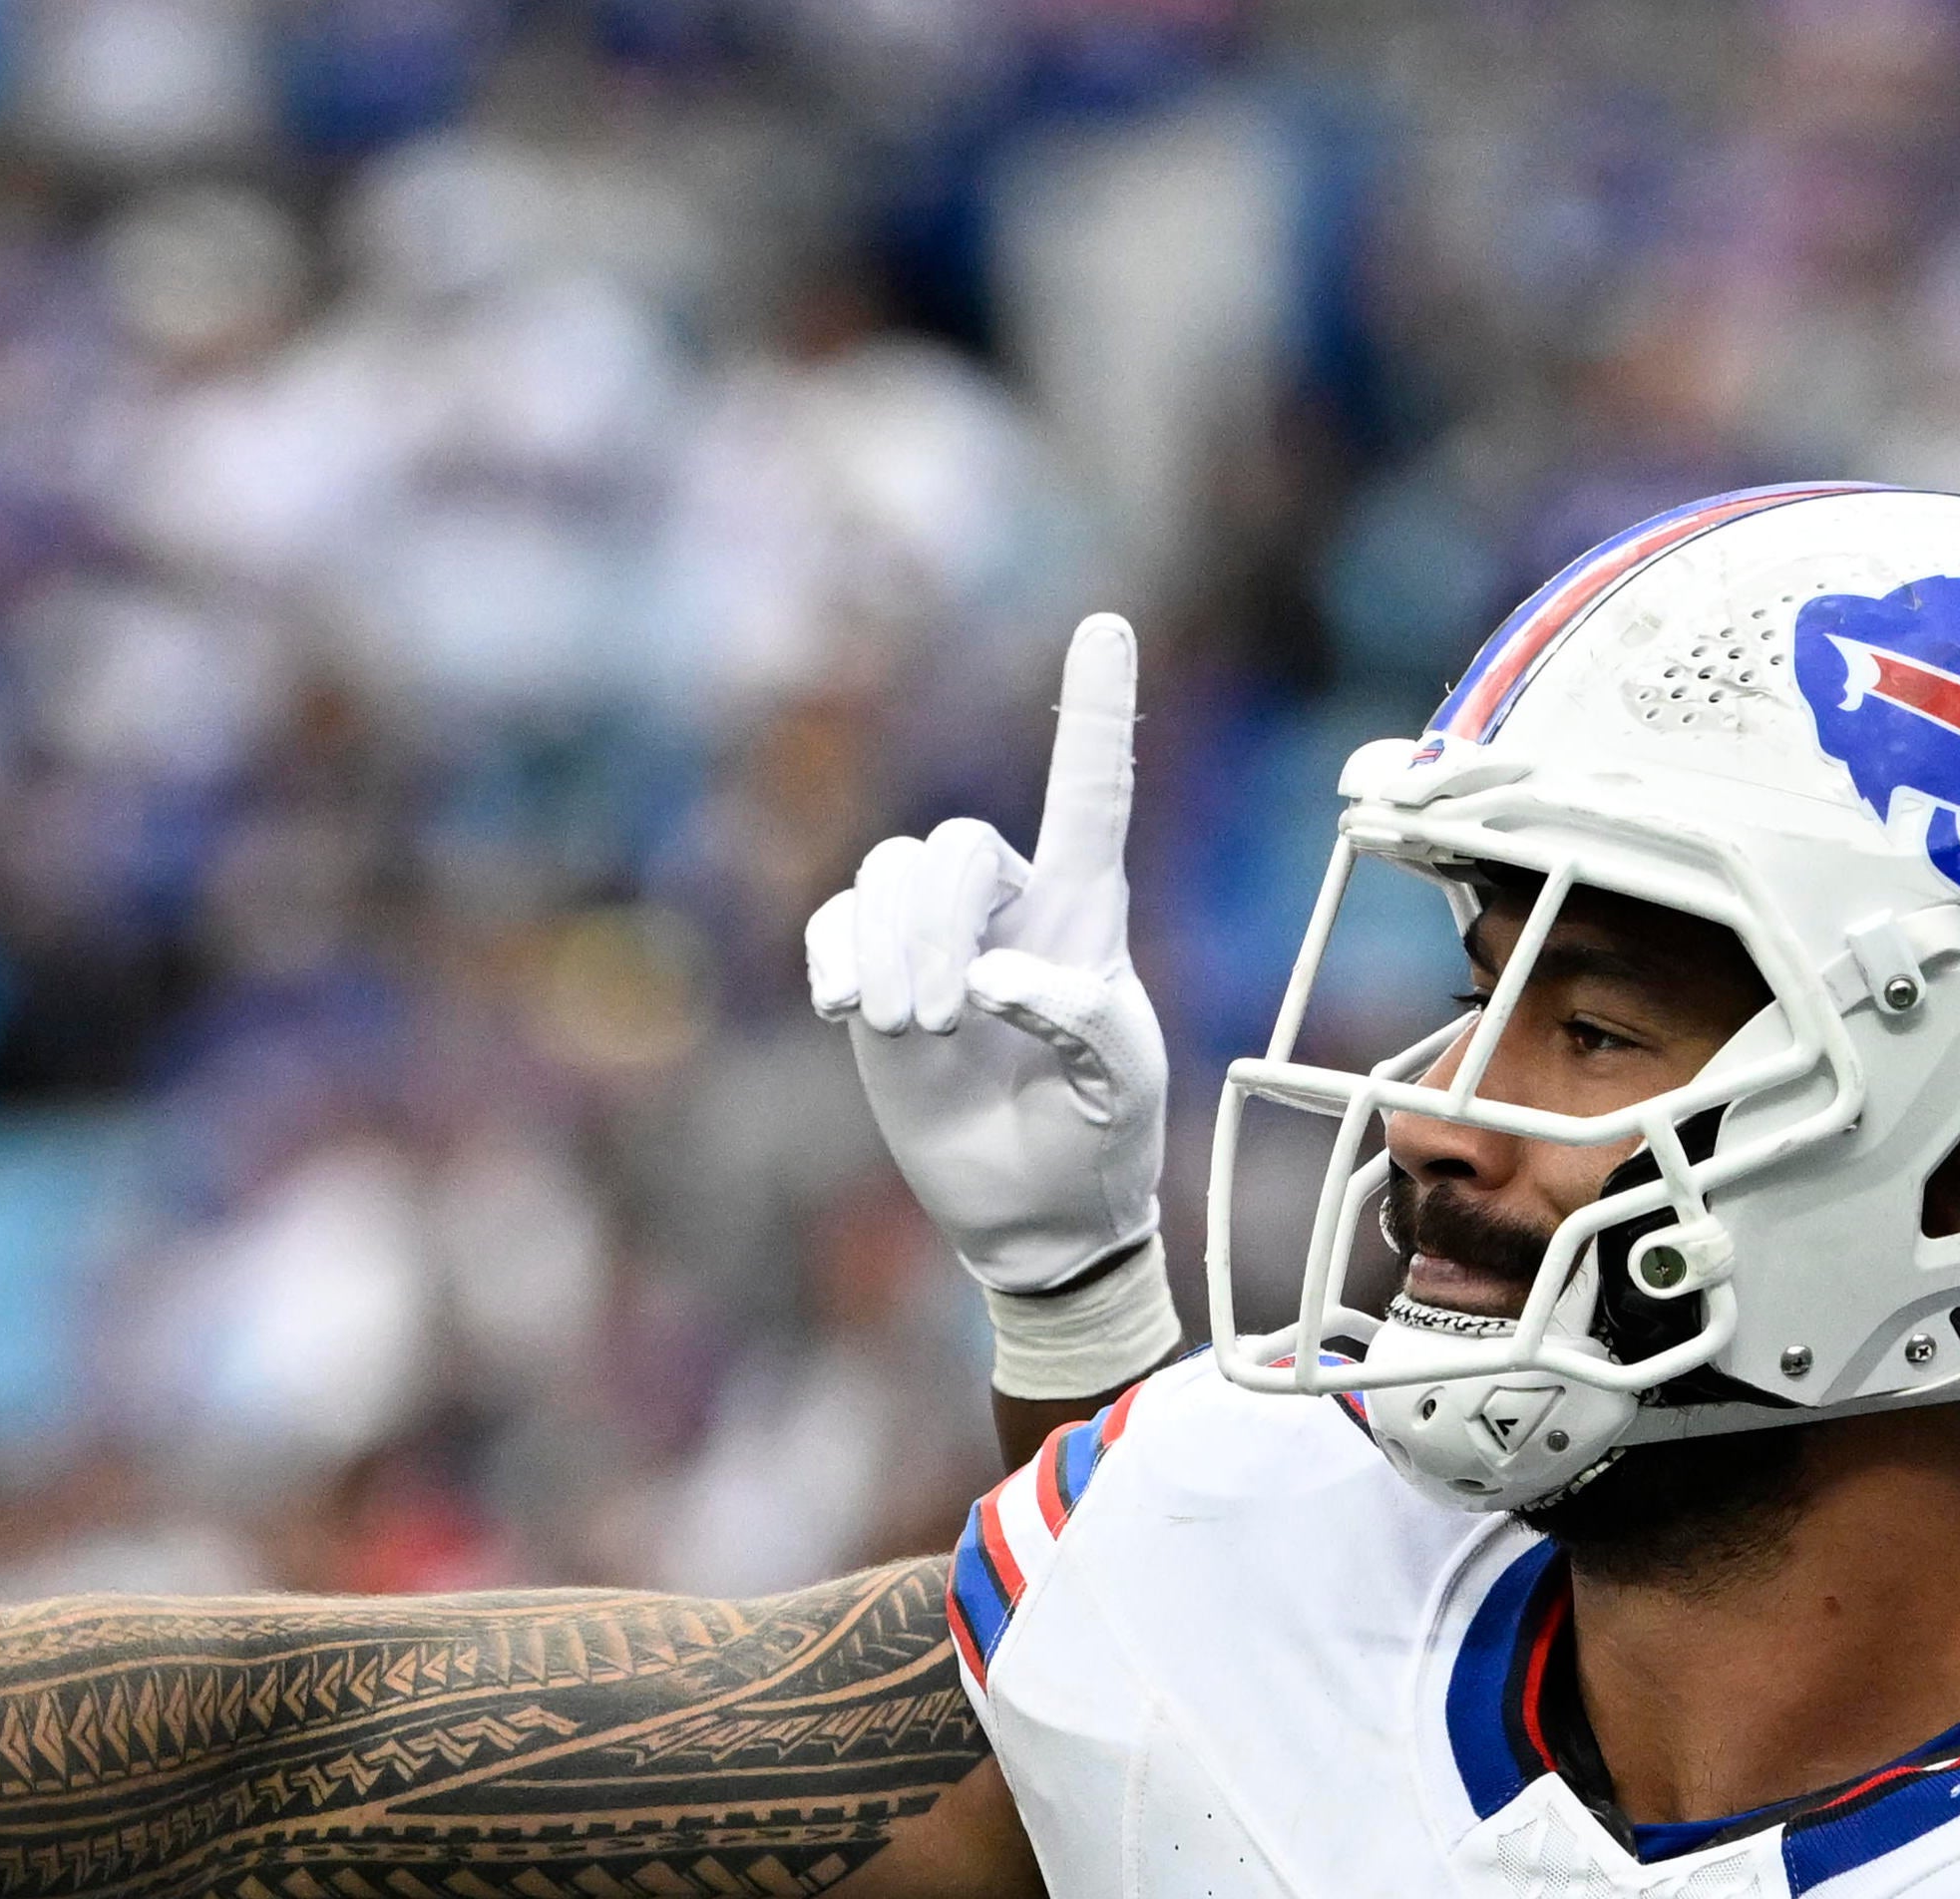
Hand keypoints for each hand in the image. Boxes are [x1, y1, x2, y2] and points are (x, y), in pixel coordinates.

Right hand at [807, 610, 1164, 1294]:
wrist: (1034, 1212)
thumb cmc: (1101, 1138)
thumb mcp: (1125, 1084)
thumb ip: (1081, 1021)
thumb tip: (991, 978)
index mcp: (1084, 911)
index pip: (1090, 791)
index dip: (1094, 709)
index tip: (1107, 624)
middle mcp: (1004, 905)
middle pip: (948, 844)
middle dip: (934, 926)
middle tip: (947, 1023)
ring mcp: (931, 939)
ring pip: (885, 877)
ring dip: (890, 954)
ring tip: (914, 1035)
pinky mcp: (874, 978)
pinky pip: (834, 926)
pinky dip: (837, 961)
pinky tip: (853, 1012)